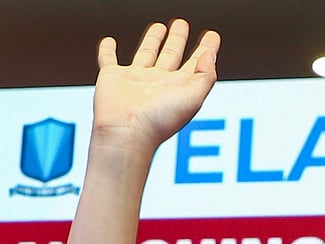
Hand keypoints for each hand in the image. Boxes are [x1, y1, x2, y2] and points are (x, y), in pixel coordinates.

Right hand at [92, 19, 219, 150]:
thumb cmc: (159, 121)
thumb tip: (211, 53)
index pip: (197, 64)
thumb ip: (205, 75)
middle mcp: (159, 82)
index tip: (213, 36)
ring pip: (146, 53)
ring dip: (152, 40)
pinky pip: (108, 59)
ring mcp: (136, 79)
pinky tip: (110, 41)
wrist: (126, 132)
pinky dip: (107, 50)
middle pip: (171, 54)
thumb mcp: (193, 97)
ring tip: (160, 26)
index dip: (206, 49)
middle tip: (182, 24)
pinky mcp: (112, 77)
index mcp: (180, 87)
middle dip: (178, 39)